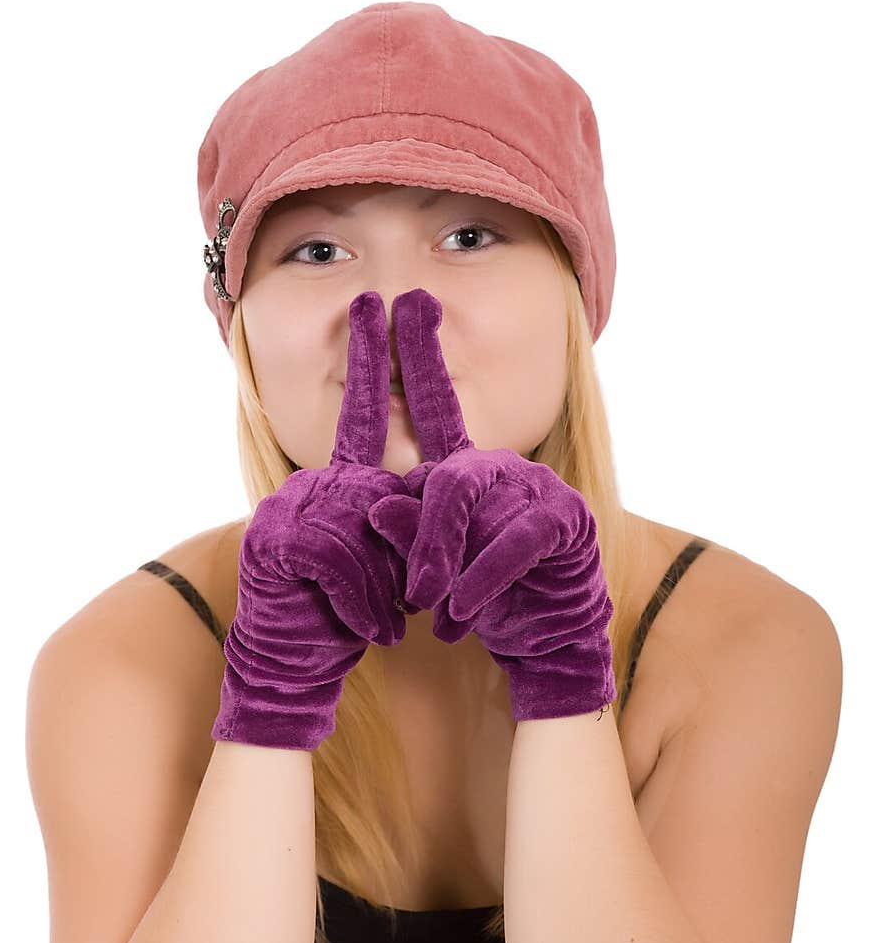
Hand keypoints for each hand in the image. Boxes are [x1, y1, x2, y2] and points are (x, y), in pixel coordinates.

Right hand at [212, 290, 420, 751]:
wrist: (291, 666)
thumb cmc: (344, 614)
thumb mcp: (389, 562)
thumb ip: (405, 519)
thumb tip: (438, 483)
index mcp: (339, 482)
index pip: (359, 414)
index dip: (370, 359)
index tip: (376, 302)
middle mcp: (309, 484)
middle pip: (382, 493)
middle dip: (405, 553)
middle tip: (409, 595)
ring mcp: (286, 509)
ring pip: (365, 531)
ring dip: (384, 589)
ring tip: (385, 623)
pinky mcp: (274, 543)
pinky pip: (341, 562)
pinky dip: (363, 605)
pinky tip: (367, 631)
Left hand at [367, 287, 616, 720]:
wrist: (546, 639)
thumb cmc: (481, 600)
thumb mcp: (429, 572)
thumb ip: (405, 538)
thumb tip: (376, 507)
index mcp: (463, 470)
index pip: (436, 406)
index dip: (418, 355)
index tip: (399, 303)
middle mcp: (501, 466)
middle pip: (447, 479)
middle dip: (424, 537)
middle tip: (413, 592)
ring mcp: (537, 487)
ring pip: (478, 510)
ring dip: (452, 566)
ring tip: (438, 611)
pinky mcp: (566, 519)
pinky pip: (515, 541)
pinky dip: (485, 580)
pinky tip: (466, 611)